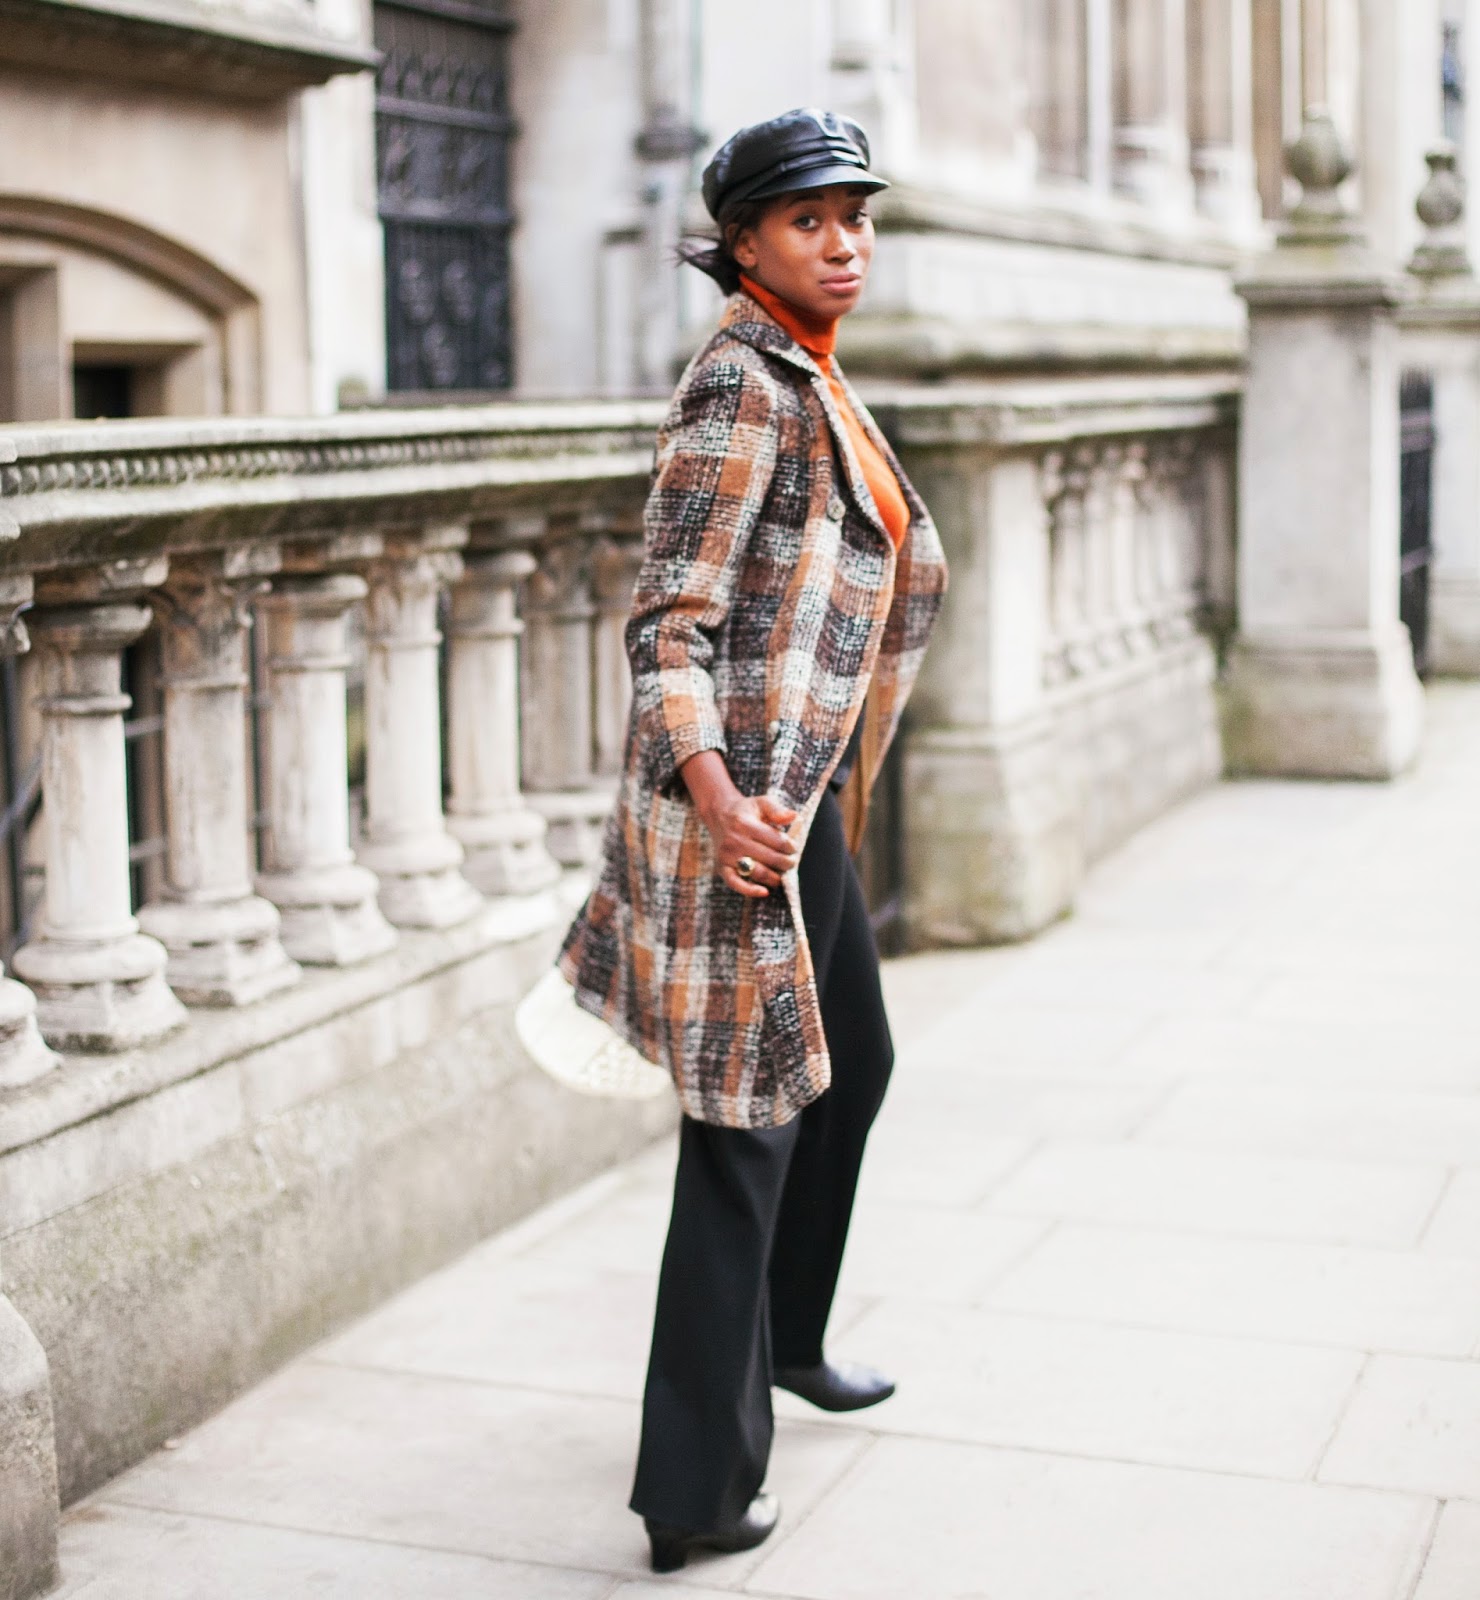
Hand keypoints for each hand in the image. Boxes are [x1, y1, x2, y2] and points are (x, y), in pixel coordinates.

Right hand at [679, 751, 799, 898]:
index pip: (777, 841)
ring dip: (775, 877)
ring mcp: (727, 856)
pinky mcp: (722, 868)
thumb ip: (777, 810)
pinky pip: (736, 884)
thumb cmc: (746, 810)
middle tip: (790, 863)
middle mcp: (735, 841)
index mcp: (745, 824)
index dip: (790, 847)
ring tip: (781, 875)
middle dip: (786, 863)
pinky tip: (764, 892)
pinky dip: (750, 890)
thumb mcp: (761, 803)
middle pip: (770, 858)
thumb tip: (793, 816)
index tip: (792, 848)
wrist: (719, 815)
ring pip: (758, 872)